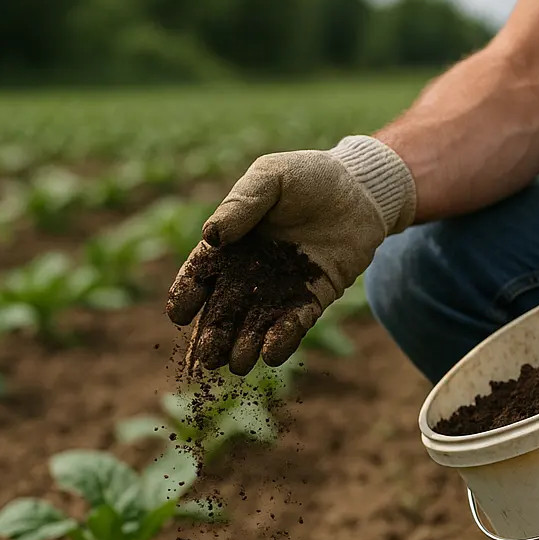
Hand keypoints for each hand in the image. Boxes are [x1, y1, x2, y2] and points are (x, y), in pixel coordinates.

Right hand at [167, 135, 414, 371]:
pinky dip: (283, 339)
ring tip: (237, 363)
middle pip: (223, 310)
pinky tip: (271, 354)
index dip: (187, 294)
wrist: (359, 189)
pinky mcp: (313, 298)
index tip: (179, 314)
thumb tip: (211, 237)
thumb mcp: (271, 177)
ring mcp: (281, 289)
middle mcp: (250, 273)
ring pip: (255, 324)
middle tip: (205, 358)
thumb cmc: (308, 176)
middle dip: (212, 335)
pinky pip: (295, 323)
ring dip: (244, 345)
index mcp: (230, 245)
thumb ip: (242, 203)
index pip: (200, 274)